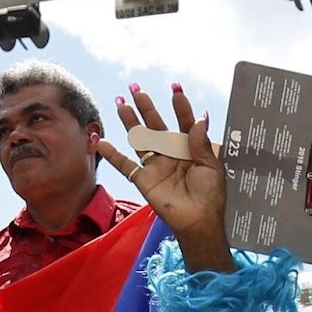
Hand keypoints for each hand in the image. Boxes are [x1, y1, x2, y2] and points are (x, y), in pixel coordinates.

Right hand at [97, 84, 230, 269]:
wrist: (199, 222)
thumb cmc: (210, 197)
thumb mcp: (212, 168)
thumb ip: (202, 143)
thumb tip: (200, 117)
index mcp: (190, 150)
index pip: (183, 123)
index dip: (180, 107)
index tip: (175, 89)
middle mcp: (171, 154)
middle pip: (156, 126)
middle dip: (147, 107)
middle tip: (136, 89)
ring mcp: (156, 166)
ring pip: (140, 139)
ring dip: (130, 121)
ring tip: (120, 102)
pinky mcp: (144, 180)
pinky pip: (125, 166)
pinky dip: (112, 155)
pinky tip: (100, 140)